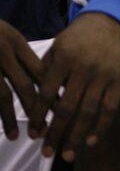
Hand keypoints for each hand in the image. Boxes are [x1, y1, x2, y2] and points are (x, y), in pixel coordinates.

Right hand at [0, 20, 42, 139]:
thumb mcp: (6, 34)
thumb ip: (20, 53)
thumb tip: (41, 75)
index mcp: (16, 42)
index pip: (40, 70)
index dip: (52, 90)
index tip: (62, 108)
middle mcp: (3, 52)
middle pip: (25, 85)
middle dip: (37, 109)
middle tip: (45, 129)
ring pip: (3, 95)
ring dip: (11, 118)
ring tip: (18, 136)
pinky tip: (0, 125)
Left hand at [27, 13, 119, 161]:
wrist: (110, 23)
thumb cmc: (77, 39)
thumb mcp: (57, 48)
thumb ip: (45, 72)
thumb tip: (36, 106)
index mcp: (65, 58)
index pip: (48, 94)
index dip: (39, 117)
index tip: (34, 135)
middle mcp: (85, 67)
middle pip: (67, 107)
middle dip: (56, 132)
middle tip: (47, 152)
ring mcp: (104, 74)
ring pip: (89, 111)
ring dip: (77, 136)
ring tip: (67, 154)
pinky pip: (110, 107)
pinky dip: (101, 126)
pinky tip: (91, 141)